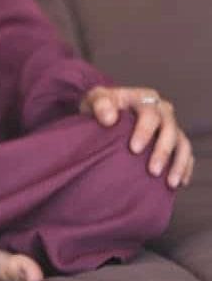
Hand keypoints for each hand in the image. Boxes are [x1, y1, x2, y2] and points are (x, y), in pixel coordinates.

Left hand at [79, 86, 193, 188]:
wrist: (104, 113)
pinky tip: (179, 182)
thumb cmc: (100, 106)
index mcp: (143, 98)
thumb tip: (109, 118)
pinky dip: (185, 167)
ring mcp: (170, 126)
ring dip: (178, 163)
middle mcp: (161, 110)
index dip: (144, 131)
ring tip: (170, 182)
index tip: (134, 149)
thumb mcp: (94, 99)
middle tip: (152, 171)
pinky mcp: (175, 140)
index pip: (149, 113)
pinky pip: (186, 154)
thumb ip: (100, 104)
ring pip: (182, 143)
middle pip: (169, 129)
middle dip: (163, 151)